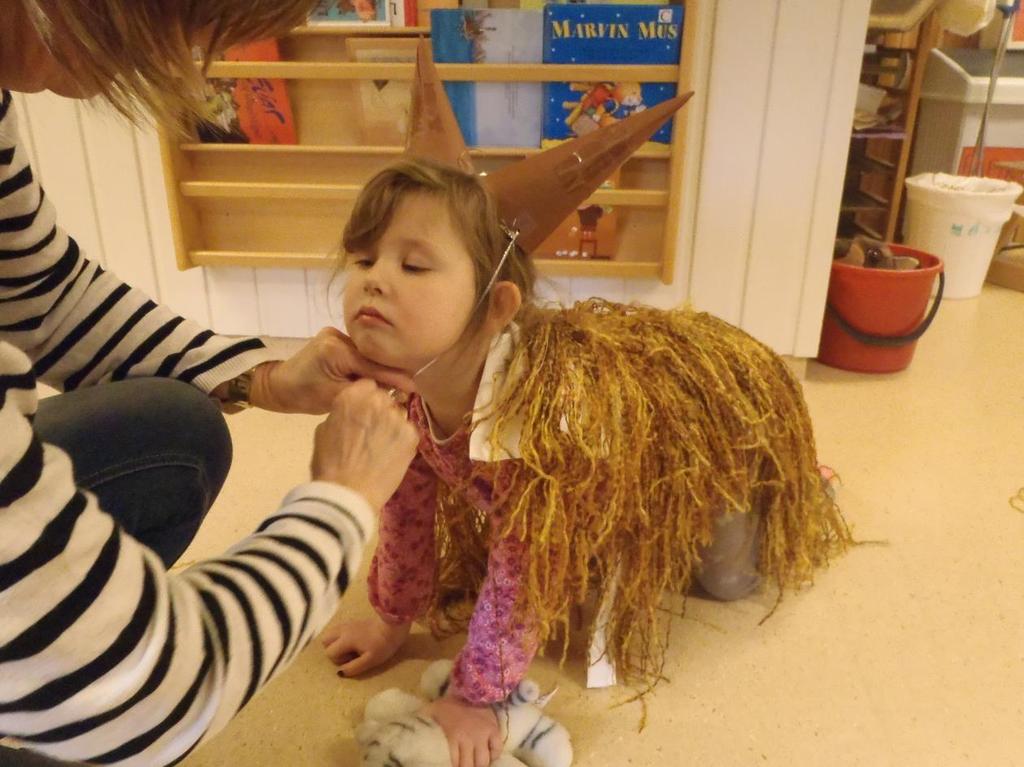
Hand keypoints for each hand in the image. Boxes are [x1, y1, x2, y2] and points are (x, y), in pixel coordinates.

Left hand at [250, 327, 414, 413]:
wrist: (278, 386)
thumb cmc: (304, 397)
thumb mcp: (337, 398)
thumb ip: (366, 391)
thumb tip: (395, 390)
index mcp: (337, 350)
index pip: (374, 365)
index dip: (395, 377)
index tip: (415, 388)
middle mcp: (338, 336)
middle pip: (373, 356)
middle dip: (389, 373)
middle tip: (406, 390)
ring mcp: (336, 334)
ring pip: (367, 354)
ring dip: (378, 369)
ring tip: (392, 386)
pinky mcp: (334, 338)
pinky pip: (358, 352)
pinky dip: (367, 365)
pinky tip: (374, 378)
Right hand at [311, 379, 418, 508]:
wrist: (347, 494)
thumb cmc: (329, 464)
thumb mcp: (324, 430)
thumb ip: (342, 412)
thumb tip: (353, 411)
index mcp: (352, 396)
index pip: (367, 385)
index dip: (366, 398)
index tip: (364, 412)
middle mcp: (378, 400)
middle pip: (385, 398)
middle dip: (381, 410)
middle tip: (373, 431)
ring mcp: (397, 417)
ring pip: (399, 414)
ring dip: (393, 425)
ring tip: (382, 446)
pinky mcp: (412, 435)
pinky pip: (409, 432)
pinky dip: (402, 441)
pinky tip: (391, 455)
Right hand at [320, 616, 411, 675]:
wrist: (393, 626)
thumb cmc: (382, 645)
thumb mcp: (370, 660)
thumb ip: (353, 667)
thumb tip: (340, 673)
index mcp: (345, 640)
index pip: (329, 652)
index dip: (339, 660)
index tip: (353, 659)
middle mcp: (342, 630)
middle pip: (325, 641)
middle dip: (333, 650)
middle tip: (349, 654)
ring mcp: (347, 624)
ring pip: (331, 633)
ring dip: (336, 643)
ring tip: (351, 648)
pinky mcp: (353, 622)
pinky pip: (339, 630)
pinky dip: (341, 637)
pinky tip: (355, 641)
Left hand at [423, 693, 501, 766]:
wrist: (469, 687)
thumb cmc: (447, 703)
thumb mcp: (431, 711)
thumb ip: (423, 723)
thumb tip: (408, 730)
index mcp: (453, 736)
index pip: (455, 763)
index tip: (453, 766)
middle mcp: (470, 738)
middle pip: (470, 765)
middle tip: (465, 766)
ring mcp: (483, 735)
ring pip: (484, 761)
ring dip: (479, 765)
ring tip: (475, 764)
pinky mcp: (494, 730)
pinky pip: (496, 749)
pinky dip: (493, 755)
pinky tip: (488, 756)